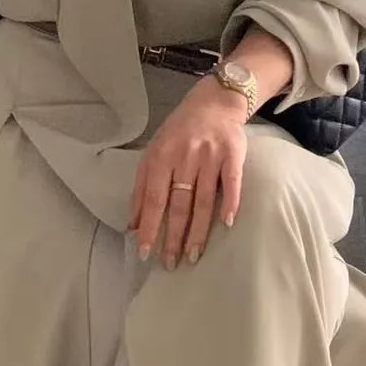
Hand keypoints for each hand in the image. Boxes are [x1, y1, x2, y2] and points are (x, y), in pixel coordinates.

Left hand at [130, 76, 246, 268]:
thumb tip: (132, 225)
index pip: (153, 199)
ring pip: (203, 200)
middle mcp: (185, 157)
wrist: (215, 102)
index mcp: (161, 157)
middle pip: (178, 204)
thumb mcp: (154, 152)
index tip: (145, 253)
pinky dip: (230, 203)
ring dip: (198, 231)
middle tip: (170, 264)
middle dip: (172, 237)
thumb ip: (142, 187)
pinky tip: (226, 224)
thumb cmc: (180, 132)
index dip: (149, 227)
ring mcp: (210, 156)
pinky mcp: (233, 154)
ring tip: (192, 255)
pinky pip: (232, 182)